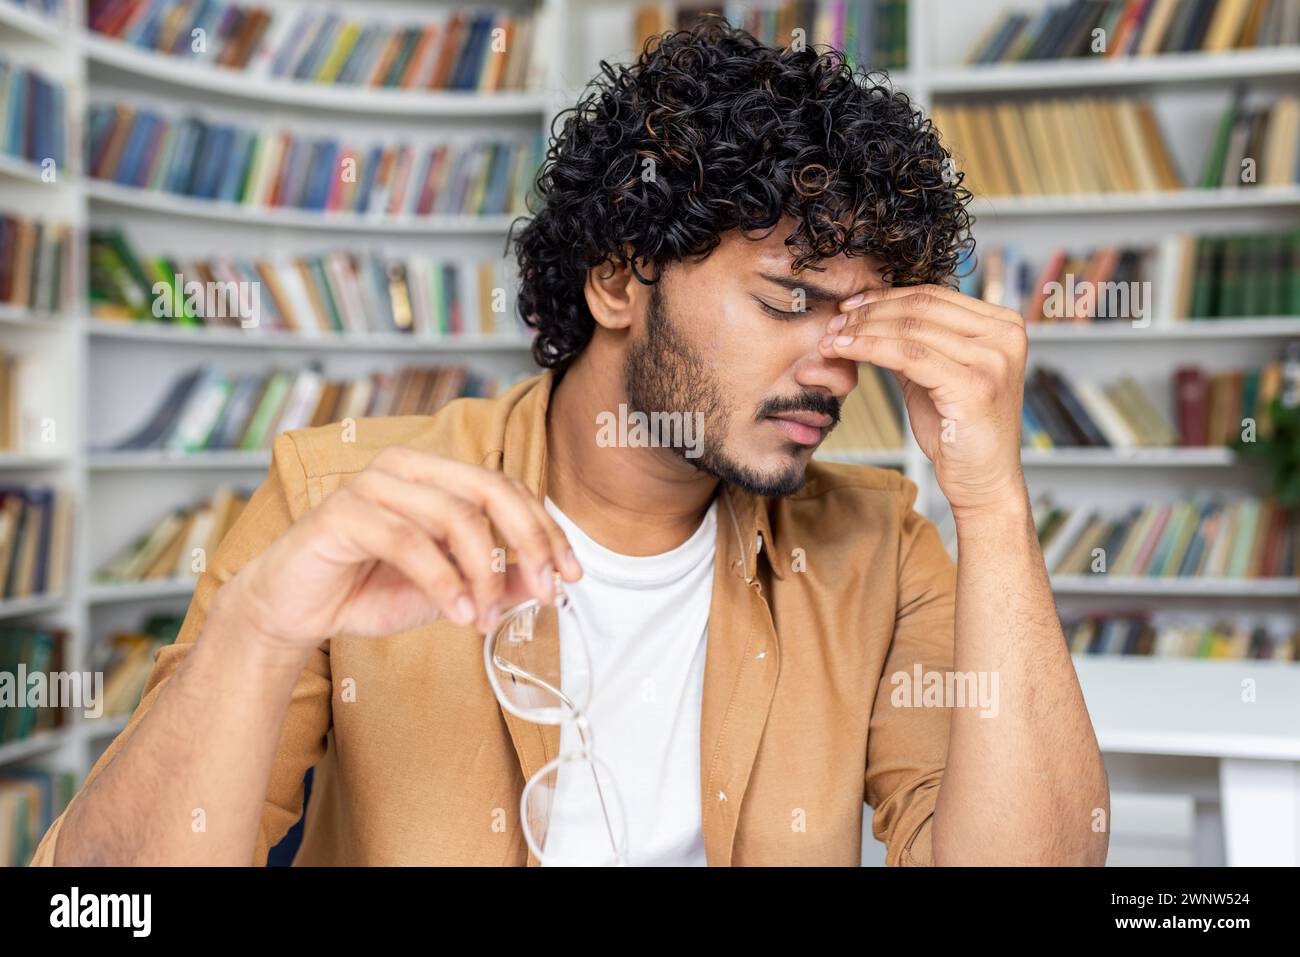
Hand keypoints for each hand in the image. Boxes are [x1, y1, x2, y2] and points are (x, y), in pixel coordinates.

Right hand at [219, 446, 581, 654]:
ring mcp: (372, 485)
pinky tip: (459, 616)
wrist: (292, 612)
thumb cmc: (366, 591)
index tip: (571, 576)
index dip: (545, 530)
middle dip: (530, 542)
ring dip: (484, 575)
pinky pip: (410, 543)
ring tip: (487, 619)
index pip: (507, 489)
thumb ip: (495, 580)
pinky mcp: (343, 513)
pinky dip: (444, 583)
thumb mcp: (449, 592)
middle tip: (549, 591)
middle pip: (491, 490)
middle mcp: (407, 468)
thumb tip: (546, 581)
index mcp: (435, 475)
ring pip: (455, 517)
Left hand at [818, 284, 1027, 516]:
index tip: (849, 305)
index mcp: (1004, 325)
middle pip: (921, 308)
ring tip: (831, 340)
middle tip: (833, 322)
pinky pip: (908, 356)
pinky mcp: (975, 385)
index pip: (934, 296)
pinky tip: (844, 351)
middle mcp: (1006, 336)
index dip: (886, 296)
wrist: (983, 481)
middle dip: (869, 312)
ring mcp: (994, 360)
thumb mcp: (937, 375)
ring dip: (862, 331)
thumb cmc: (959, 432)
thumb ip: (916, 343)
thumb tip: (871, 315)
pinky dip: (869, 349)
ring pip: (910, 330)